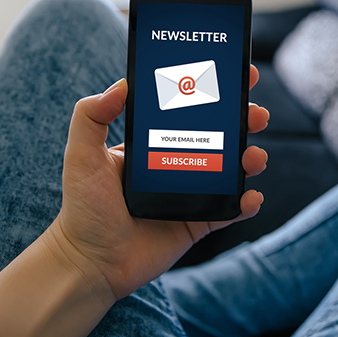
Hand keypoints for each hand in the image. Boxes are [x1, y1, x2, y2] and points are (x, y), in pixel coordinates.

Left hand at [51, 65, 268, 300]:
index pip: (189, 111)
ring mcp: (191, 194)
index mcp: (155, 144)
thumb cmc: (83, 208)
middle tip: (255, 114)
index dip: (213, 94)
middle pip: (219, 137)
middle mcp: (177, 164)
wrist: (91, 262)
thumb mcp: (82, 156)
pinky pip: (229, 210)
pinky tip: (251, 196)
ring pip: (231, 171)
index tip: (234, 74)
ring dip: (250, 159)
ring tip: (254, 156)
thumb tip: (121, 84)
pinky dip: (246, 203)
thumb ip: (91, 117)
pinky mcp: (198, 222)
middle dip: (243, 122)